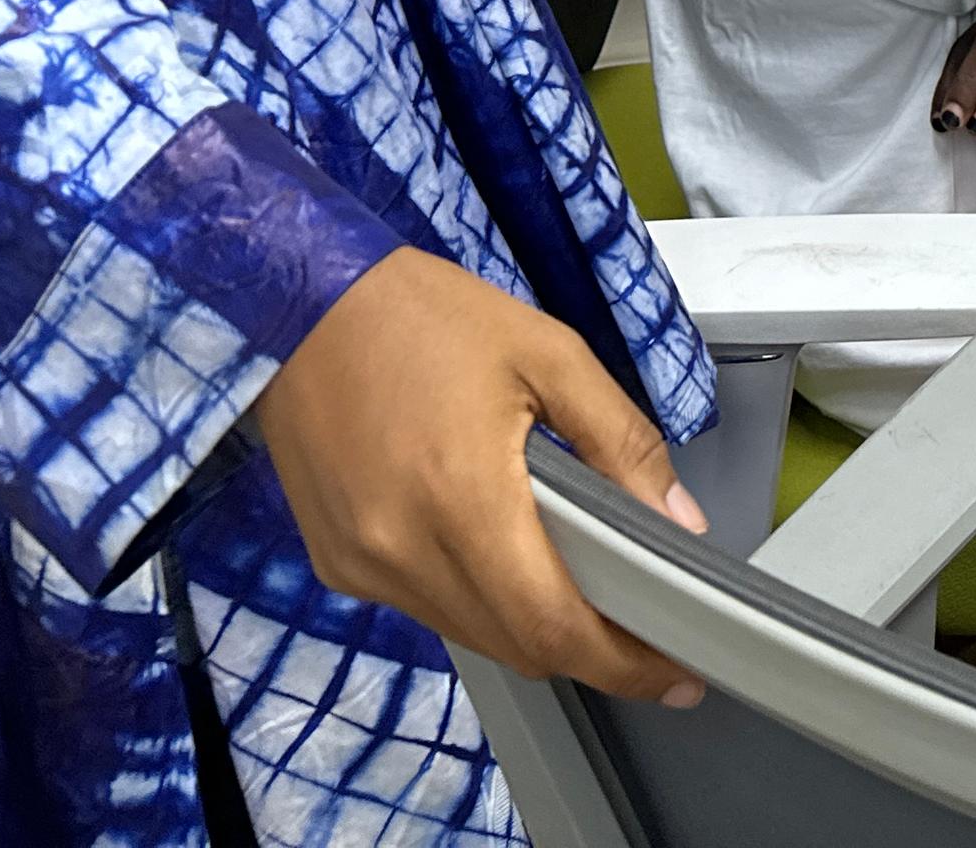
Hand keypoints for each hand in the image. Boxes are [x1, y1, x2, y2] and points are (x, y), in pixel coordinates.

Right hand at [259, 247, 706, 707]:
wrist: (299, 302)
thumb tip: (677, 520)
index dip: (623, 663)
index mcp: (463, 498)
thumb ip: (621, 442)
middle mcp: (403, 551)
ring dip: (534, 624)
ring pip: (476, 635)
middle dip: (590, 649)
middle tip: (644, 627)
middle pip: (519, 646)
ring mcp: (363, 567)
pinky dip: (479, 597)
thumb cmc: (420, 316)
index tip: (674, 673)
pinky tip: (502, 546)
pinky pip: (429, 608)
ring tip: (582, 577)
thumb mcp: (549, 354)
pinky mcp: (339, 565)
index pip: (554, 627)